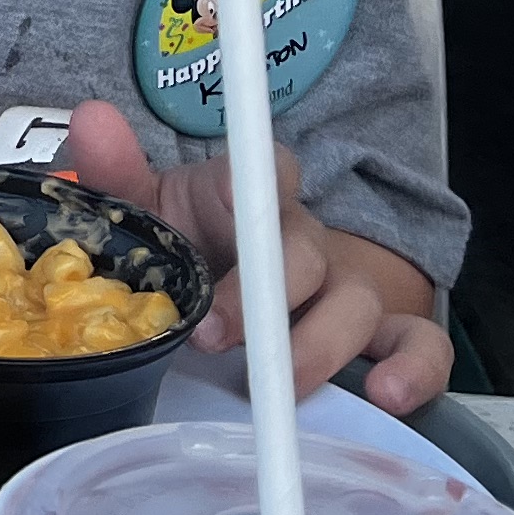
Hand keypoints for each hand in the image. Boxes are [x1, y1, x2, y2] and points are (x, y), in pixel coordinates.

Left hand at [62, 99, 453, 412]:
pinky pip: (422, 348)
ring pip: (357, 302)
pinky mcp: (387, 339)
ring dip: (318, 345)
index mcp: (249, 198)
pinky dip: (414, 372)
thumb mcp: (147, 213)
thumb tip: (91, 117)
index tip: (229, 194)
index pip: (262, 170)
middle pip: (304, 247)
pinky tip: (385, 396)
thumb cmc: (195, 250)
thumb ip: (115, 170)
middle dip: (262, 293)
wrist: (249, 292)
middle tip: (211, 335)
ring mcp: (349, 288)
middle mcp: (305, 237)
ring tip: (281, 386)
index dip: (249, 183)